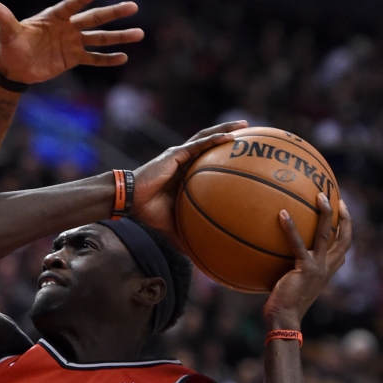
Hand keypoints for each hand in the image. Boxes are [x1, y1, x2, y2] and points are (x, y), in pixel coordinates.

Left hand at [0, 0, 143, 84]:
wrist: (15, 68)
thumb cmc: (11, 46)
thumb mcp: (7, 32)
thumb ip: (3, 17)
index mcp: (53, 17)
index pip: (70, 6)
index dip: (81, 0)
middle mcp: (67, 27)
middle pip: (94, 18)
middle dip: (113, 13)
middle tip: (133, 6)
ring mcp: (72, 42)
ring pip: (100, 38)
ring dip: (119, 37)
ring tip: (139, 34)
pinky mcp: (73, 58)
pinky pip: (93, 58)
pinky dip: (107, 59)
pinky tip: (124, 58)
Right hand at [130, 122, 246, 247]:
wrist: (131, 202)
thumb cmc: (149, 212)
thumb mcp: (174, 225)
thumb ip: (188, 236)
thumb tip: (199, 258)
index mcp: (185, 173)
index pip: (207, 159)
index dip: (224, 153)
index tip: (244, 154)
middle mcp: (184, 160)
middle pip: (210, 143)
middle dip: (230, 134)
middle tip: (251, 131)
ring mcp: (180, 155)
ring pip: (206, 137)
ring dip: (226, 129)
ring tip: (245, 124)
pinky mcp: (175, 155)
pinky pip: (198, 145)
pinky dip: (214, 140)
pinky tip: (229, 137)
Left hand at [263, 194, 352, 330]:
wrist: (284, 318)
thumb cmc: (283, 303)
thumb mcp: (292, 282)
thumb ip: (292, 267)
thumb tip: (274, 253)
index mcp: (327, 270)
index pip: (343, 246)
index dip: (346, 228)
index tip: (342, 210)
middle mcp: (328, 267)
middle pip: (344, 237)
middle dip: (344, 216)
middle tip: (335, 197)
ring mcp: (319, 267)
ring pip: (328, 234)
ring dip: (326, 213)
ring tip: (319, 195)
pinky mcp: (306, 268)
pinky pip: (298, 243)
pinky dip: (291, 228)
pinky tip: (282, 214)